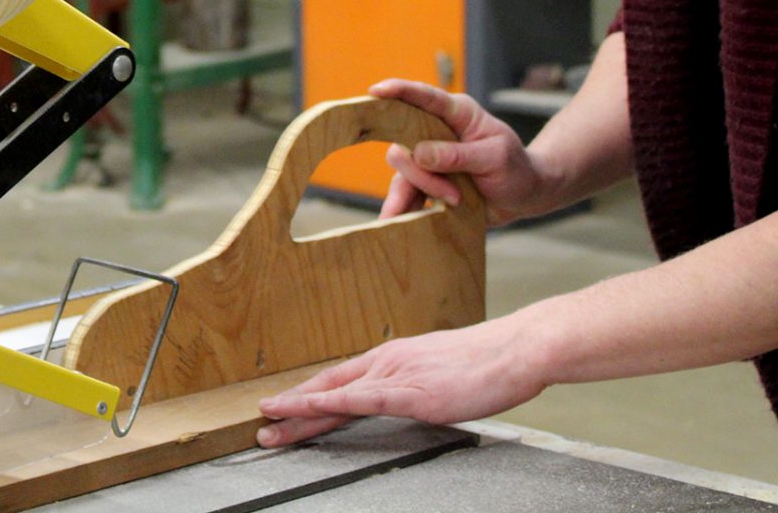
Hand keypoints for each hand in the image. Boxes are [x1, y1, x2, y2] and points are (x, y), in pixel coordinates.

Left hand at [256, 318, 545, 447]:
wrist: (516, 349)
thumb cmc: (488, 362)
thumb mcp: (442, 371)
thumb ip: (417, 383)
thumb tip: (408, 399)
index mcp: (396, 356)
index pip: (341, 378)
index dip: (309, 394)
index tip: (285, 407)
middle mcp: (389, 361)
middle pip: (329, 385)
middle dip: (293, 406)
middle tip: (261, 422)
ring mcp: (398, 375)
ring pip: (336, 394)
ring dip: (300, 411)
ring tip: (271, 427)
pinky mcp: (412, 392)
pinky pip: (362, 399)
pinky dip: (330, 404)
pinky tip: (309, 410)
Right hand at [369, 79, 555, 225]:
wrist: (523, 197)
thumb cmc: (515, 169)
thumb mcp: (495, 159)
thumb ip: (459, 155)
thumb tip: (419, 154)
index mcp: (458, 113)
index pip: (425, 97)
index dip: (400, 90)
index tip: (377, 91)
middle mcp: (437, 131)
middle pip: (405, 143)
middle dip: (421, 172)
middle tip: (453, 193)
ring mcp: (428, 157)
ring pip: (403, 172)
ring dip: (421, 191)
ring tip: (452, 204)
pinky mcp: (425, 181)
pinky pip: (403, 193)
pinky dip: (405, 208)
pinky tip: (403, 221)